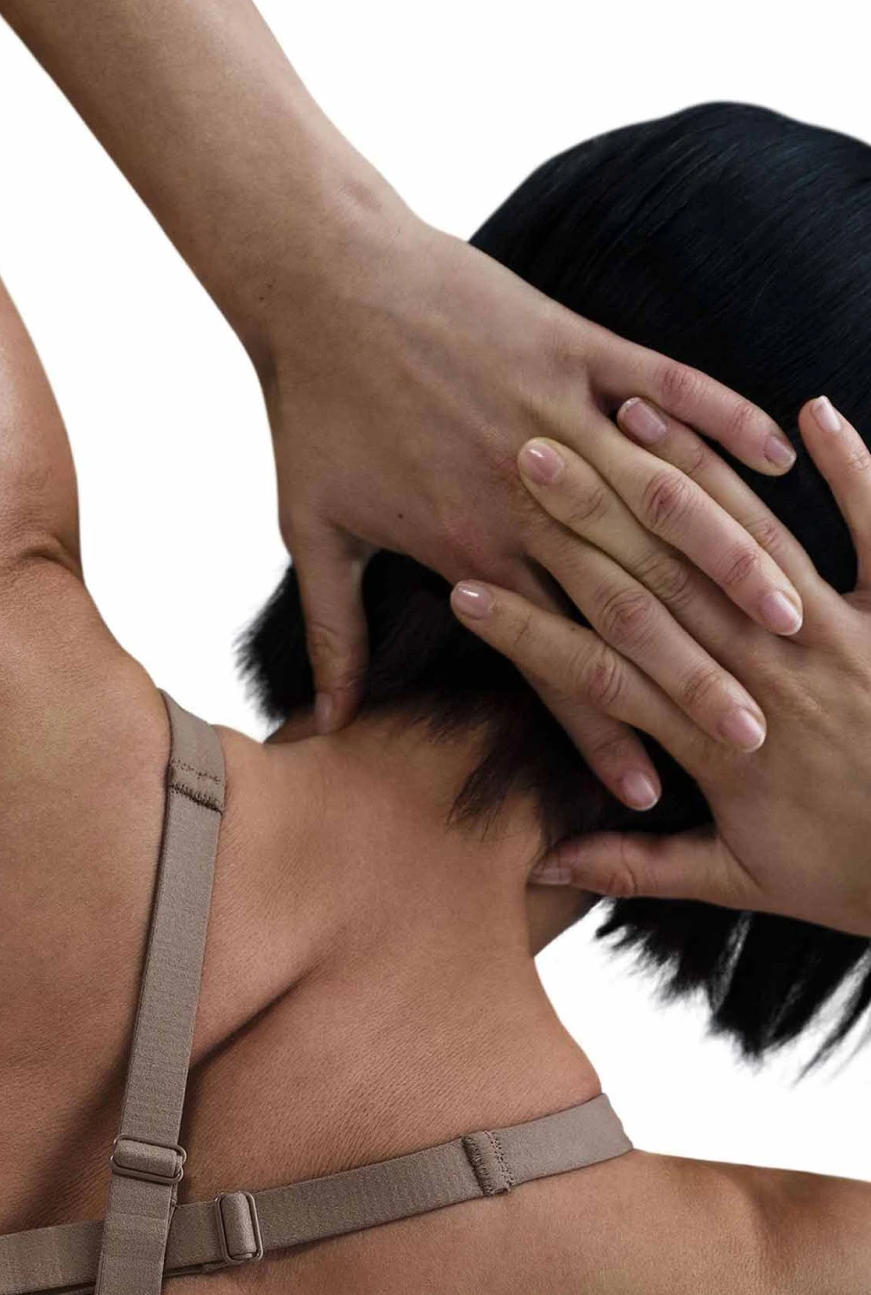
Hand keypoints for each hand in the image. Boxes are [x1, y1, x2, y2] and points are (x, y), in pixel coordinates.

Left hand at [256, 185, 802, 800]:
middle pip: (628, 599)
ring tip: (791, 623)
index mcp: (472, 545)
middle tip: (755, 737)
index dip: (600, 729)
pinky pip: (668, 386)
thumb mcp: (312, 533)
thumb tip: (327, 725)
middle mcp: (526, 493)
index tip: (646, 794)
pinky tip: (780, 457)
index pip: (554, 658)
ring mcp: (558, 413)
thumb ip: (336, 634)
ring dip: (732, 563)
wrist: (320, 283)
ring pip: (664, 505)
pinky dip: (723, 419)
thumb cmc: (313, 409)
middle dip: (692, 673)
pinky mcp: (575, 346)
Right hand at [448, 396, 870, 939]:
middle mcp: (766, 675)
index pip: (598, 676)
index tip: (462, 595)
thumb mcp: (739, 880)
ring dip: (688, 473)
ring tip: (624, 417)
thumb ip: (637, 867)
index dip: (525, 635)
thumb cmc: (853, 874)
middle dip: (583, 516)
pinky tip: (811, 414)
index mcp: (718, 743)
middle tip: (523, 460)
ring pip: (747, 539)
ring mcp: (835, 634)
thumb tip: (548, 869)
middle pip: (654, 582)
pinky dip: (850, 466)